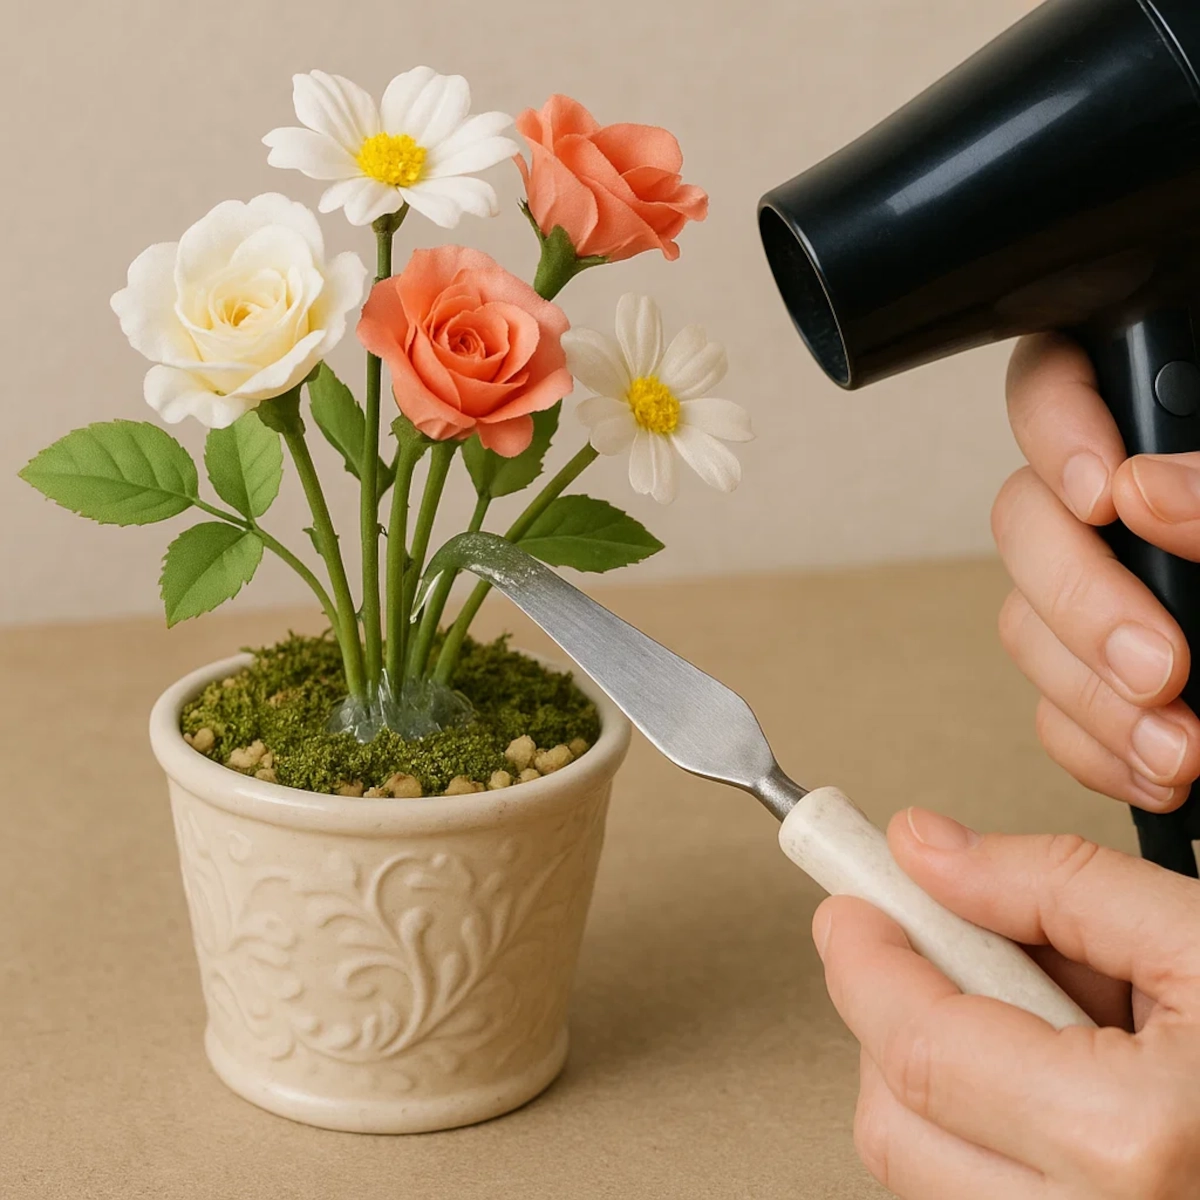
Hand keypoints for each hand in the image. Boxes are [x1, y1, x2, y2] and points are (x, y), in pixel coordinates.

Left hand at [815, 808, 1199, 1198]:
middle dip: (888, 1015)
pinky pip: (975, 1196)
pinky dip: (979, 1124)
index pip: (919, 1049)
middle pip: (895, 1124)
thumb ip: (1055, 883)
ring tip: (1039, 1014)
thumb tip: (927, 850)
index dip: (864, 959)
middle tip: (926, 939)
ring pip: (924, 1169)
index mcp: (1131, 1144)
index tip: (850, 903)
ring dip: (938, 1070)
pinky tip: (1052, 1072)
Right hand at [994, 334, 1199, 810]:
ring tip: (1177, 745)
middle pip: (1026, 515)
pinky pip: (1052, 703)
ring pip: (1026, 619)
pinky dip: (1097, 745)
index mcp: (1178, 424)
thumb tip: (1144, 491)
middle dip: (1080, 599)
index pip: (1059, 378)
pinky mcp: (1107, 674)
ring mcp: (1115, 591)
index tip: (1103, 496)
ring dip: (1089, 692)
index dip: (1055, 427)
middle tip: (1158, 661)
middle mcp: (1131, 505)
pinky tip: (1160, 764)